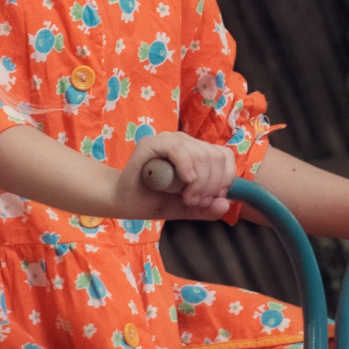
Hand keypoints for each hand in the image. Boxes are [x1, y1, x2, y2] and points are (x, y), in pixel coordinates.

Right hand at [123, 132, 239, 220]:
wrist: (123, 201)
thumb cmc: (154, 200)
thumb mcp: (187, 208)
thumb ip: (207, 208)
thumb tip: (225, 204)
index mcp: (196, 152)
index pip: (224, 156)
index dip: (225, 179)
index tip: (212, 198)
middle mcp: (184, 142)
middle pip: (214, 157)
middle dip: (211, 185)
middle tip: (196, 202)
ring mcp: (168, 140)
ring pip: (200, 154)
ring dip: (199, 182)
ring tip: (186, 198)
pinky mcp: (151, 143)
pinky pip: (178, 148)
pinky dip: (186, 165)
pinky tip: (185, 181)